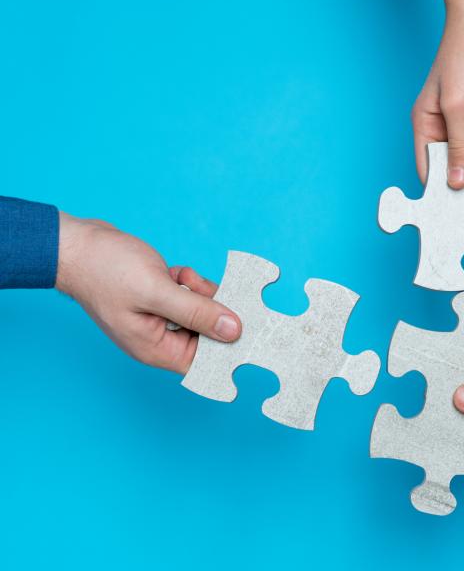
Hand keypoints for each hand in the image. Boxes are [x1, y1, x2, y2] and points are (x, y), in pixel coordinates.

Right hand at [55, 213, 241, 373]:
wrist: (76, 243)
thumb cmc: (106, 269)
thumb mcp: (157, 291)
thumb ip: (197, 312)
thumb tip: (234, 331)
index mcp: (155, 348)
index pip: (203, 361)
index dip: (226, 348)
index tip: (245, 327)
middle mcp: (158, 337)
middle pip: (206, 334)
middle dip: (212, 310)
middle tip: (206, 290)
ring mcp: (158, 317)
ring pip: (200, 310)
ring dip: (199, 292)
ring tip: (181, 278)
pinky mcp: (159, 298)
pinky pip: (188, 295)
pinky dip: (188, 281)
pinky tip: (174, 271)